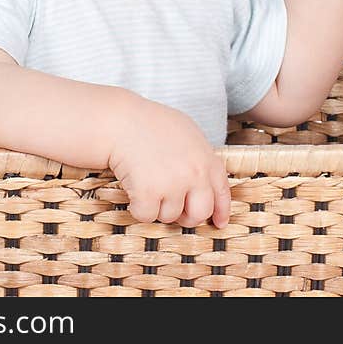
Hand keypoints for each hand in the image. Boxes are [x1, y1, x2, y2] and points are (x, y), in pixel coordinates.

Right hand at [108, 98, 230, 227]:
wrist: (121, 121)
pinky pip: (146, 216)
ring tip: (146, 179)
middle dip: (186, 216)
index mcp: (205, 158)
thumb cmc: (149, 123)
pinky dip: (137, 207)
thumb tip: (203, 180)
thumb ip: (199, 157)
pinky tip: (133, 186)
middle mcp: (195, 174)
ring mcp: (173, 185)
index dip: (220, 210)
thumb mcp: (186, 133)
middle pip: (199, 213)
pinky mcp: (150, 194)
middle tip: (171, 205)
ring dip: (156, 206)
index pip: (221, 191)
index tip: (219, 223)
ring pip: (170, 217)